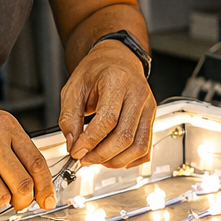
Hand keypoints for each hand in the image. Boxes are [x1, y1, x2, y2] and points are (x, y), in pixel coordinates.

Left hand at [59, 39, 155, 167]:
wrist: (117, 59)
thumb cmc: (96, 71)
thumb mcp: (74, 88)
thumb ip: (70, 117)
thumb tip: (74, 145)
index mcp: (117, 81)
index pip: (108, 119)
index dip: (91, 141)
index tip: (77, 151)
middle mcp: (137, 94)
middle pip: (124, 137)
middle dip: (101, 154)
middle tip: (85, 158)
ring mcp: (148, 107)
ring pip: (138, 146)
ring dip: (116, 160)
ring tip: (99, 159)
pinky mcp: (151, 118)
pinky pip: (146, 147)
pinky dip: (131, 159)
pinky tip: (115, 157)